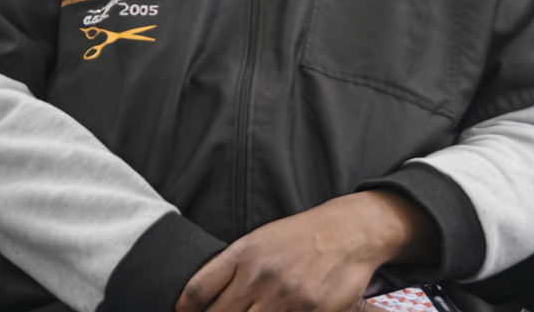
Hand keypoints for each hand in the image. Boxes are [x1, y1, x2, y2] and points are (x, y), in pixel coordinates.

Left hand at [176, 191, 439, 311]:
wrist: (348, 230)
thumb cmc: (301, 237)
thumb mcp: (262, 241)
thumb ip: (233, 268)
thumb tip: (202, 300)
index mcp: (244, 254)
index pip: (198, 290)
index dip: (185, 310)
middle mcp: (260, 275)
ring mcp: (285, 296)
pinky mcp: (311, 311)